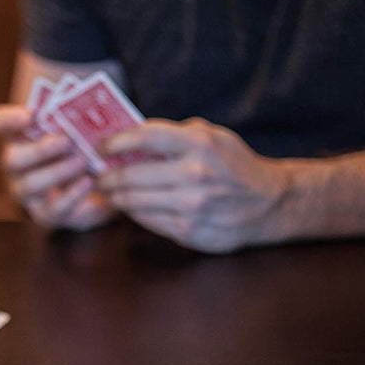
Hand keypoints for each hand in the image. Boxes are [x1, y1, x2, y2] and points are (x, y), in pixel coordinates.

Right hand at [0, 103, 113, 230]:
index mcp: (18, 135)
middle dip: (39, 150)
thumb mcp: (80, 130)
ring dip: (57, 172)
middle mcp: (15, 165)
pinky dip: (72, 194)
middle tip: (66, 141)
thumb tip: (84, 111)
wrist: (99, 185)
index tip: (31, 114)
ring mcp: (26, 193)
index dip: (10, 119)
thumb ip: (75, 120)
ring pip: (29, 185)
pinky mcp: (46, 214)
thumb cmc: (84, 147)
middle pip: (11, 160)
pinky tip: (88, 182)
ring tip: (82, 161)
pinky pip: (53, 208)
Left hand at [97, 118, 290, 252]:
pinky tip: (130, 207)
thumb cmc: (234, 166)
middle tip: (97, 175)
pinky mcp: (187, 230)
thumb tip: (132, 134)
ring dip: (115, 197)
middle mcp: (194, 174)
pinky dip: (134, 213)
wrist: (267, 204)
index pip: (144, 137)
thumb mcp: (213, 137)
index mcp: (199, 143)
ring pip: (134, 201)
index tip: (101, 147)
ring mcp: (190, 205)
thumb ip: (176, 135)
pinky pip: (147, 220)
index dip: (115, 141)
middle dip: (107, 176)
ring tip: (108, 192)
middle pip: (131, 175)